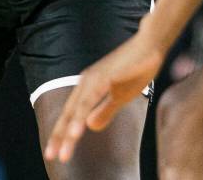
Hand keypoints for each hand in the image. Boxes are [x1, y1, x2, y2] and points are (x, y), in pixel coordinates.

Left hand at [44, 31, 164, 163]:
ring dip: (70, 128)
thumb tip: (90, 127)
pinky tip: (81, 128)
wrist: (150, 45)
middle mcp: (87, 82)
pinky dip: (84, 113)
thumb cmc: (136, 69)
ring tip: (64, 148)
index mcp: (88, 88)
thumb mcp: (120, 96)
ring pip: (78, 107)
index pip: (70, 114)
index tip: (53, 154)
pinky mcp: (106, 75)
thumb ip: (105, 110)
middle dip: (60, 136)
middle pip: (69, 113)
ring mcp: (95, 78)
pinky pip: (93, 98)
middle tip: (52, 156)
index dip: (61, 134)